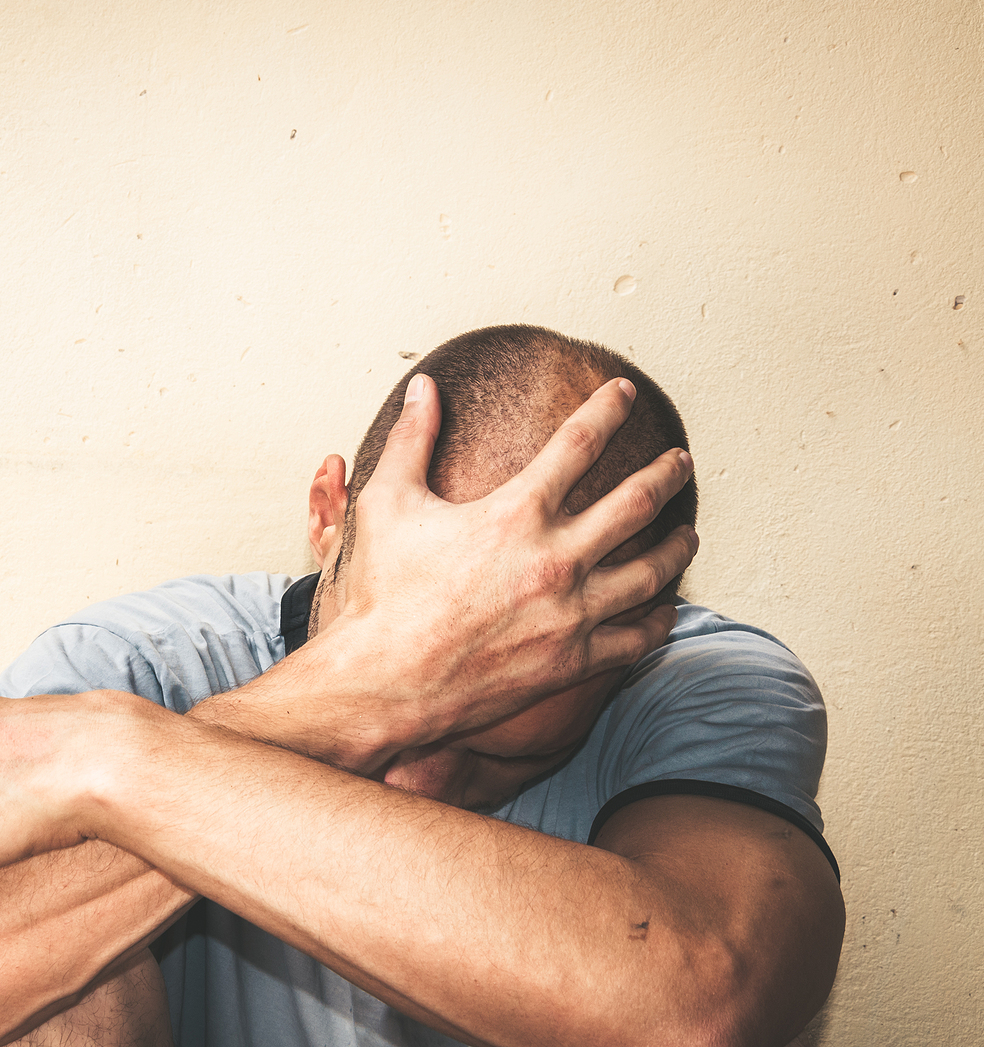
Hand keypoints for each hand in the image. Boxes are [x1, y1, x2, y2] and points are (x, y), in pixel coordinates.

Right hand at [317, 374, 696, 747]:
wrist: (385, 682)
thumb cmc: (381, 593)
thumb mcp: (386, 502)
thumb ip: (411, 439)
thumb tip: (422, 387)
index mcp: (516, 513)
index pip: (580, 442)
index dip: (608, 408)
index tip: (625, 393)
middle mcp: (556, 559)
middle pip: (636, 502)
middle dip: (666, 474)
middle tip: (681, 461)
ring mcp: (570, 613)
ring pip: (652, 572)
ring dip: (677, 546)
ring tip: (687, 534)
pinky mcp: (572, 661)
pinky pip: (637, 638)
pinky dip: (660, 621)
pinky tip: (667, 608)